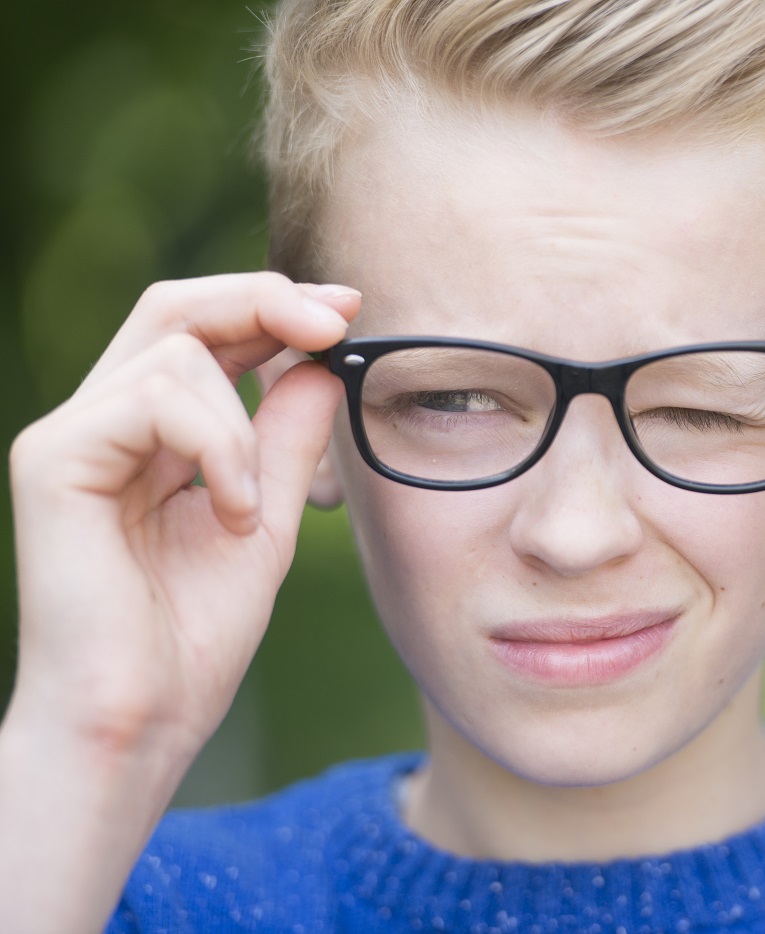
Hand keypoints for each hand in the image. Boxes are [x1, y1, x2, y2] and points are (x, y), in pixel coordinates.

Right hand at [6, 273, 358, 763]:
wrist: (141, 720)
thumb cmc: (192, 635)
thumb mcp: (267, 519)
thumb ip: (287, 440)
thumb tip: (321, 363)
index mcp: (149, 435)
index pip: (202, 332)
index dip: (272, 305)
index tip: (346, 310)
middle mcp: (101, 423)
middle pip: (173, 307)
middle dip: (262, 300)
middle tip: (334, 322)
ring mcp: (69, 436)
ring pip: (174, 350)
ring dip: (242, 425)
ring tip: (248, 510)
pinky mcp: (52, 459)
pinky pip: (150, 398)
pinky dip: (214, 447)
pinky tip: (228, 513)